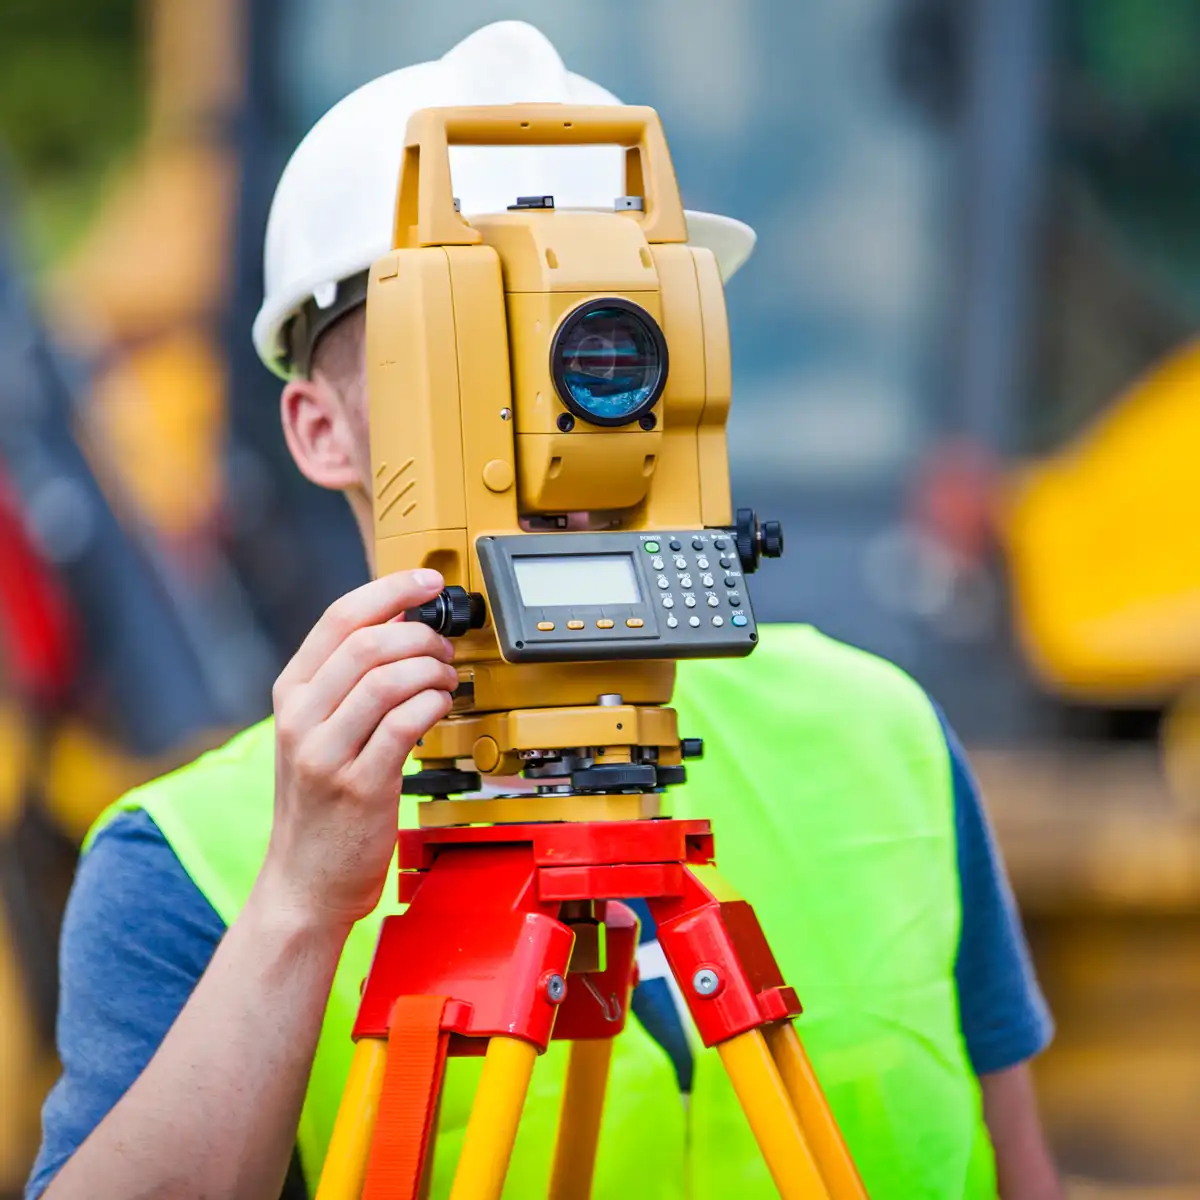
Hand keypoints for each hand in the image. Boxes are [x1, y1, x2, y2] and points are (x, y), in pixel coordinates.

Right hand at [258, 569, 457, 931]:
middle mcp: (302, 718)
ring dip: (433, 670)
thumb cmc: (321, 804)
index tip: (428, 580)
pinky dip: (434, 704)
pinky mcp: (359, 786)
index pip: (339, 619)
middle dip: (421, 635)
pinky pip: (405, 723)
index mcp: (291, 694)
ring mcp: (326, 753)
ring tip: (447, 681)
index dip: (390, 590)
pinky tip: (441, 708)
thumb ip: (347, 683)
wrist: (304, 882)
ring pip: (389, 679)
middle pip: (369, 643)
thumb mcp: (317, 733)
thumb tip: (401, 625)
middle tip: (445, 647)